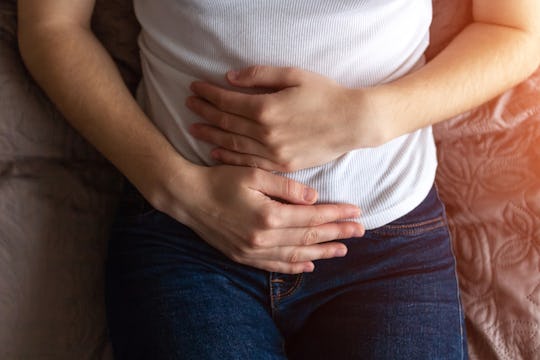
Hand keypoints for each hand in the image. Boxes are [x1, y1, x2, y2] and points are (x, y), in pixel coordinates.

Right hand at [158, 163, 364, 273]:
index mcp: (269, 215)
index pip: (312, 216)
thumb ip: (286, 187)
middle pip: (309, 236)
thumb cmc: (220, 180)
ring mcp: (253, 251)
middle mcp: (263, 238)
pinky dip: (294, 265)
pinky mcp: (243, 256)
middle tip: (360, 231)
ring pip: (296, 254)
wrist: (187, 198)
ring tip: (343, 250)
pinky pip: (275, 265)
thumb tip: (314, 198)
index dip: (336, 214)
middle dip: (337, 234)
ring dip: (322, 252)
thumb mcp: (253, 174)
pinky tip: (309, 264)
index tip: (357, 211)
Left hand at [186, 66, 388, 171]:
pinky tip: (215, 152)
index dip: (208, 94)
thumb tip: (229, 78)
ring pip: (232, 144)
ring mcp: (273, 152)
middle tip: (189, 105)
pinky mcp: (282, 165)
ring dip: (211, 134)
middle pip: (226, 122)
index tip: (195, 88)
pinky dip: (229, 157)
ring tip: (194, 128)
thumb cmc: (326, 94)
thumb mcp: (294, 75)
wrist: (353, 122)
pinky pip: (249, 162)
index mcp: (267, 109)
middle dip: (205, 112)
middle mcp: (265, 133)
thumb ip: (259, 76)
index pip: (227, 101)